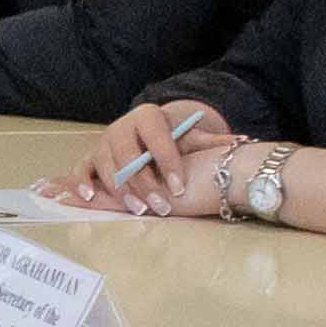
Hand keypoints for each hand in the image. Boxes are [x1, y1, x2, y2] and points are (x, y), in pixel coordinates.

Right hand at [61, 101, 211, 213]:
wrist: (148, 135)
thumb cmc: (173, 140)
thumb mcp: (192, 138)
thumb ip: (213, 143)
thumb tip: (244, 142)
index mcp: (148, 116)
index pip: (157, 138)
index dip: (168, 163)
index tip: (180, 187)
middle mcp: (121, 127)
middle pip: (128, 156)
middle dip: (145, 183)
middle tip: (162, 206)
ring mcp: (103, 143)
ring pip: (106, 166)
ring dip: (121, 190)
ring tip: (140, 210)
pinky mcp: (90, 158)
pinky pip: (81, 170)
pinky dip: (81, 183)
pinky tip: (90, 198)